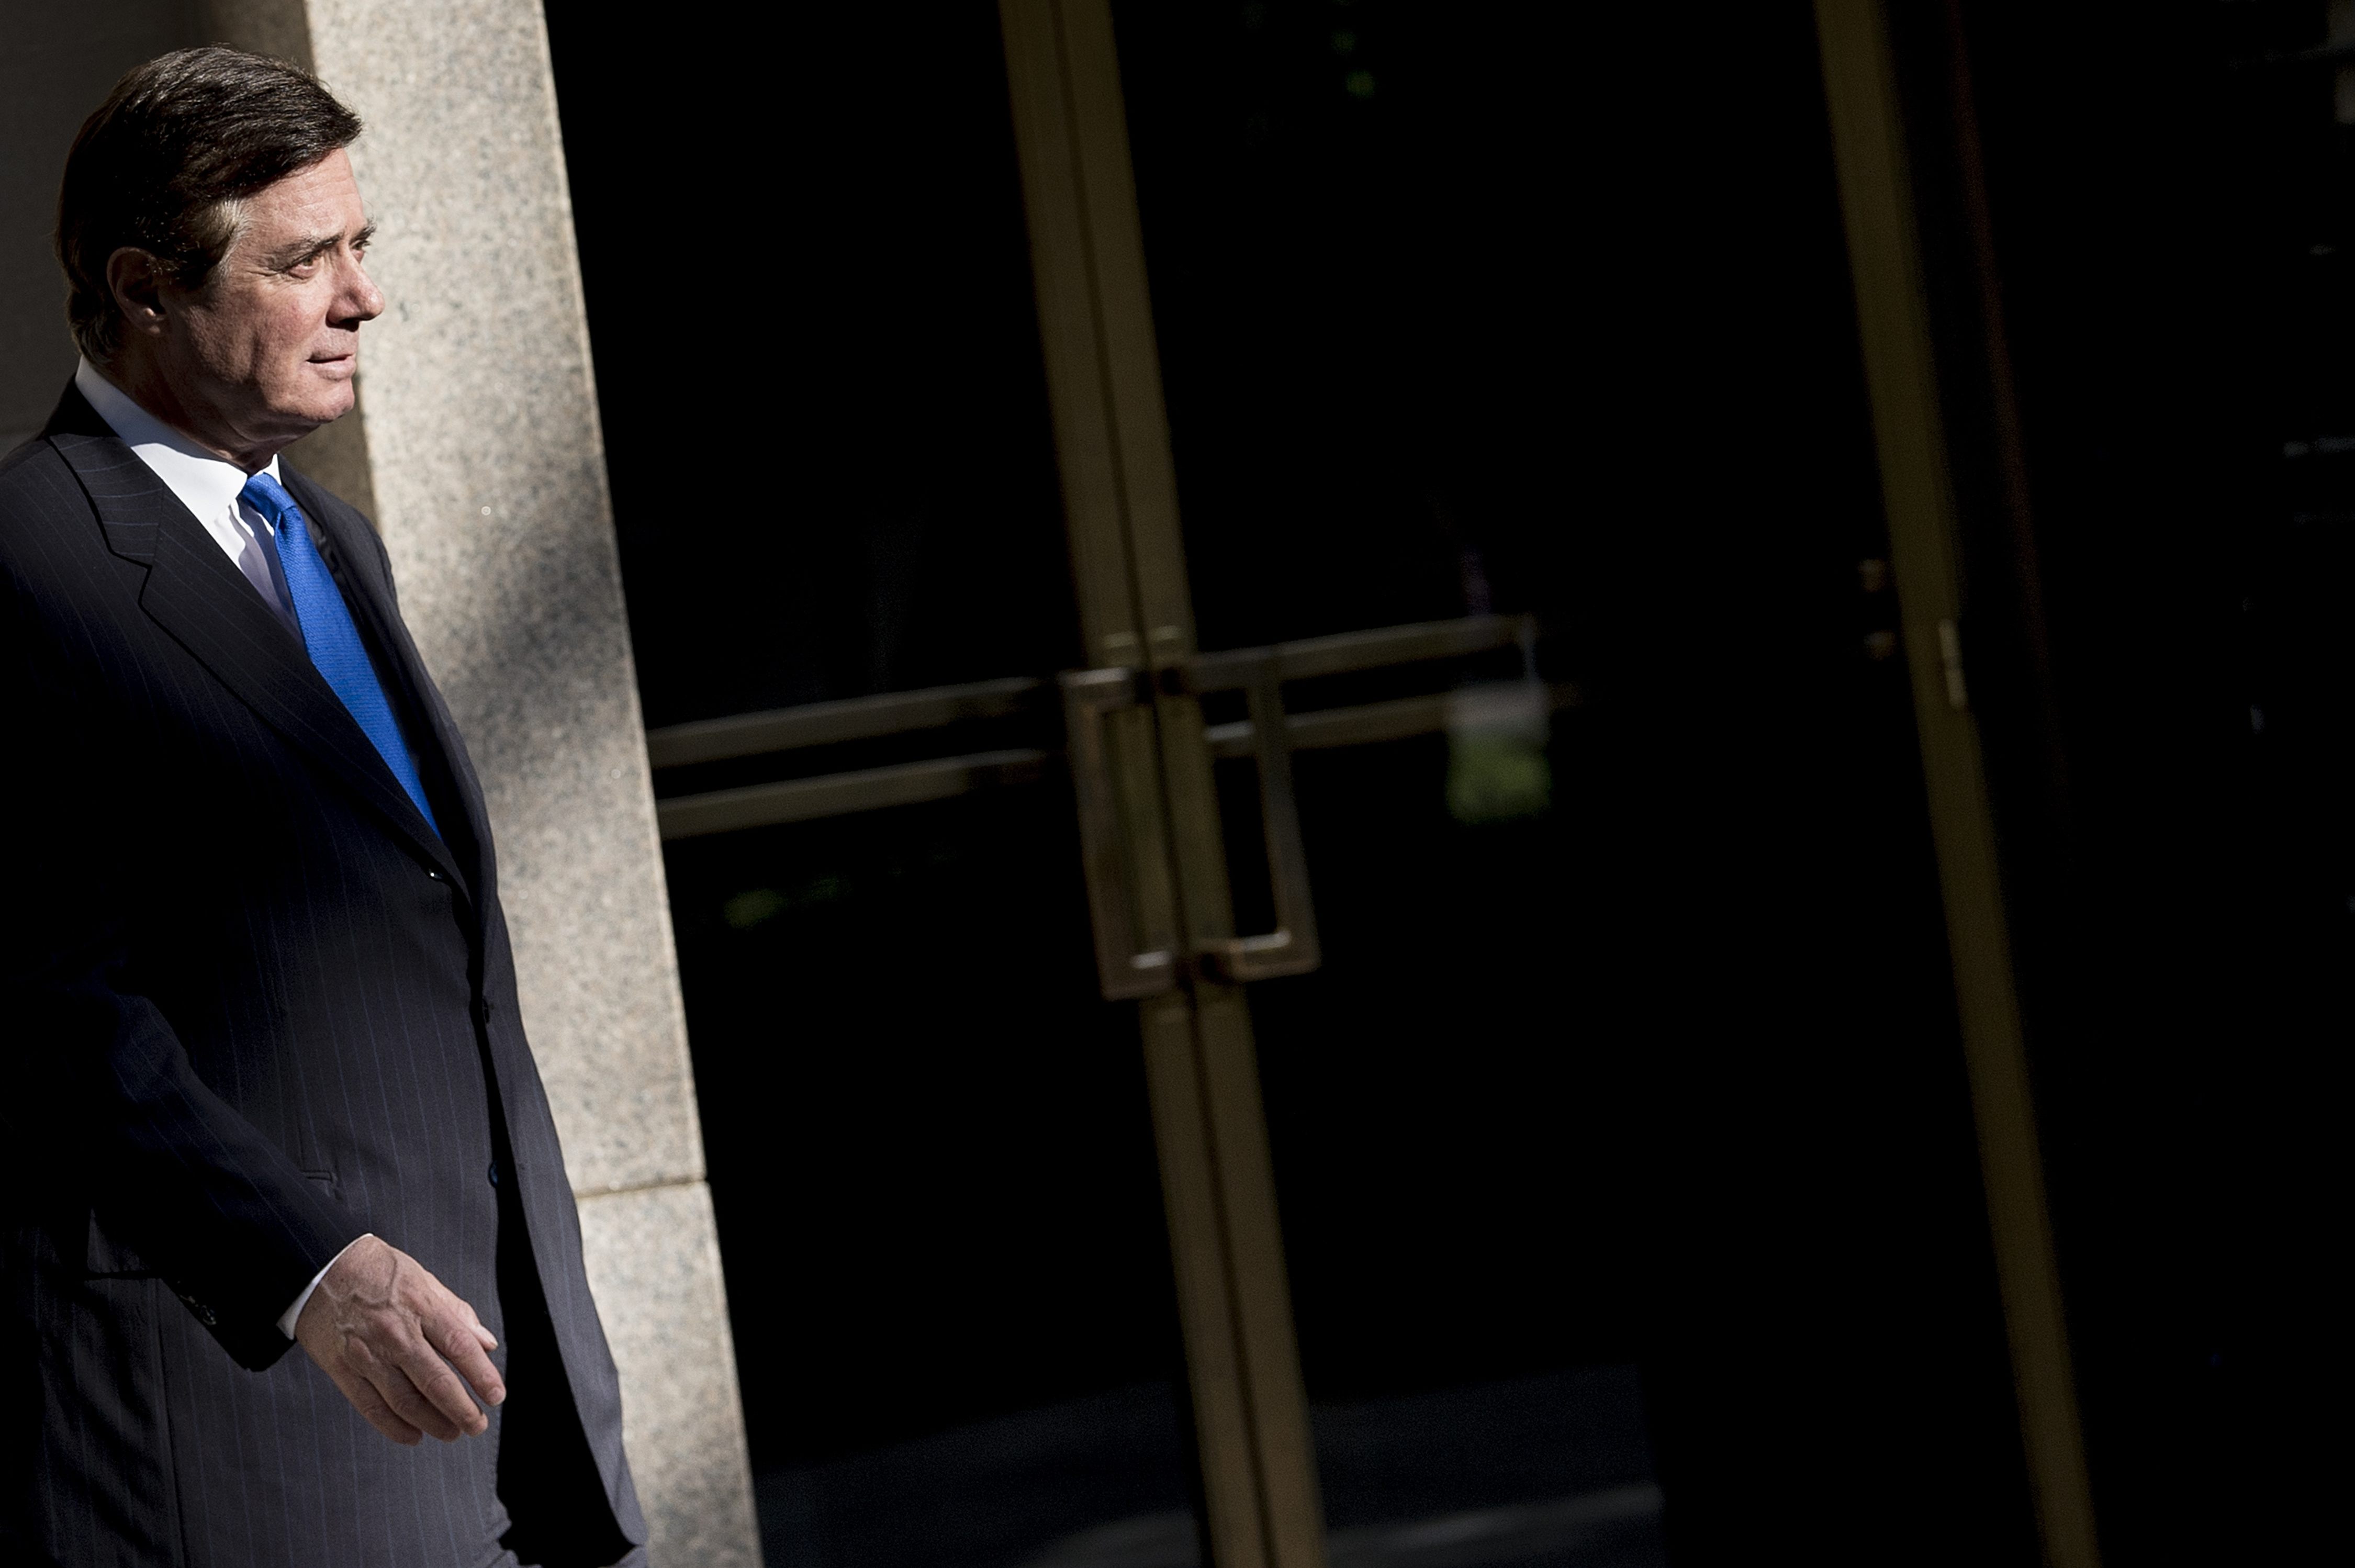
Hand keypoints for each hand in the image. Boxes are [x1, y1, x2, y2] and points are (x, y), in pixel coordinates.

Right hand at [295, 1234, 504, 1444]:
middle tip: (478, 1425)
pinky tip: (413, 1435)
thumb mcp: (424, 1280)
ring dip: (433, 1423)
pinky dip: (393, 1427)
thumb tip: (487, 1343)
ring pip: (405, 1401)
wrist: (320, 1268)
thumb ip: (457, 1313)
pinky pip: (370, 1407)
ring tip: (451, 1432)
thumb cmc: (378, 1272)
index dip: (482, 1376)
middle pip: (436, 1382)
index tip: (497, 1396)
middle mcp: (395, 1332)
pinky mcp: (341, 1368)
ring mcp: (366, 1353)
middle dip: (462, 1410)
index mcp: (421, 1306)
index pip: (460, 1346)